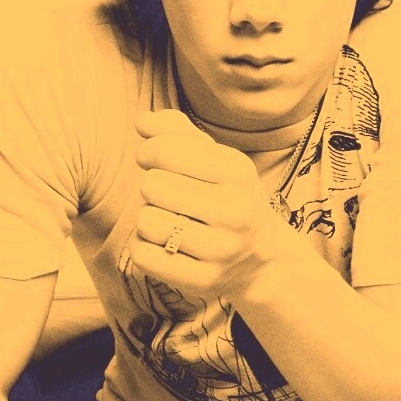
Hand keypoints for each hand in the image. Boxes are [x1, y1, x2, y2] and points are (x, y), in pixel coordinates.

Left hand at [126, 110, 293, 300]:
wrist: (260, 256)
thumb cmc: (226, 196)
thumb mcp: (214, 158)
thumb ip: (175, 131)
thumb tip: (140, 120)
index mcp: (238, 172)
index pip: (164, 151)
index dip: (148, 153)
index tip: (155, 161)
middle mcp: (235, 210)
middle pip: (151, 186)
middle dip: (152, 188)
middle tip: (168, 196)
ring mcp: (221, 249)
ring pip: (146, 222)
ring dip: (148, 219)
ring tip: (169, 221)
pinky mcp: (202, 279)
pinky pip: (144, 256)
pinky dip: (144, 247)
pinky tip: (164, 244)